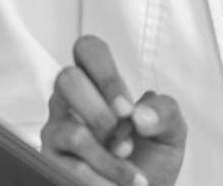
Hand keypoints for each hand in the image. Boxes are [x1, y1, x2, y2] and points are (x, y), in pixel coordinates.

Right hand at [40, 35, 186, 185]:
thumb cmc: (152, 159)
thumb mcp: (171, 131)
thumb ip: (165, 112)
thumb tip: (140, 115)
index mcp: (101, 86)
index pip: (88, 50)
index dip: (105, 75)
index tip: (126, 109)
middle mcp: (72, 103)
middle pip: (67, 79)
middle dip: (102, 113)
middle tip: (125, 140)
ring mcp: (57, 131)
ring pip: (73, 131)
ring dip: (109, 157)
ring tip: (130, 170)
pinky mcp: (50, 161)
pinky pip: (71, 165)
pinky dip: (102, 178)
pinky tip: (117, 185)